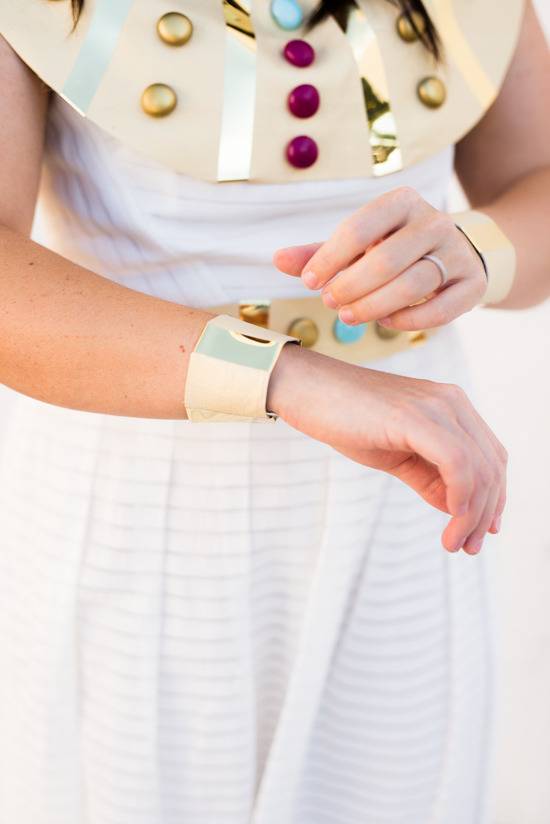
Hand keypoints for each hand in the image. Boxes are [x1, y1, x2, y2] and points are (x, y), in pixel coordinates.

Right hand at [267, 344, 506, 554]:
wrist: (306, 390)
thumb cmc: (345, 420)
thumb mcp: (396, 455)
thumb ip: (430, 478)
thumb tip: (456, 508)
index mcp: (450, 406)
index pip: (491, 456)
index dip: (495, 497)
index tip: (482, 531)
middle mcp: (451, 402)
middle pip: (492, 465)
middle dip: (485, 513)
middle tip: (467, 546)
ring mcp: (436, 406)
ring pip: (479, 468)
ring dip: (472, 514)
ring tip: (454, 543)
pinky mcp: (416, 418)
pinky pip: (457, 462)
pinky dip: (461, 496)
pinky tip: (449, 518)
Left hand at [273, 186, 486, 331]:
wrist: (453, 256)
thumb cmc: (392, 250)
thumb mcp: (357, 245)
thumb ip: (320, 253)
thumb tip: (277, 259)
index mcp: (401, 202)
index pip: (360, 226)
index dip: (331, 257)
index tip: (310, 281)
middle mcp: (433, 221)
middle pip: (387, 259)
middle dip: (352, 285)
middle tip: (330, 303)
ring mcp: (456, 252)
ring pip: (414, 284)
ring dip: (375, 305)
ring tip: (349, 316)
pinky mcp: (472, 283)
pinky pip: (442, 308)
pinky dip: (410, 320)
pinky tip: (386, 323)